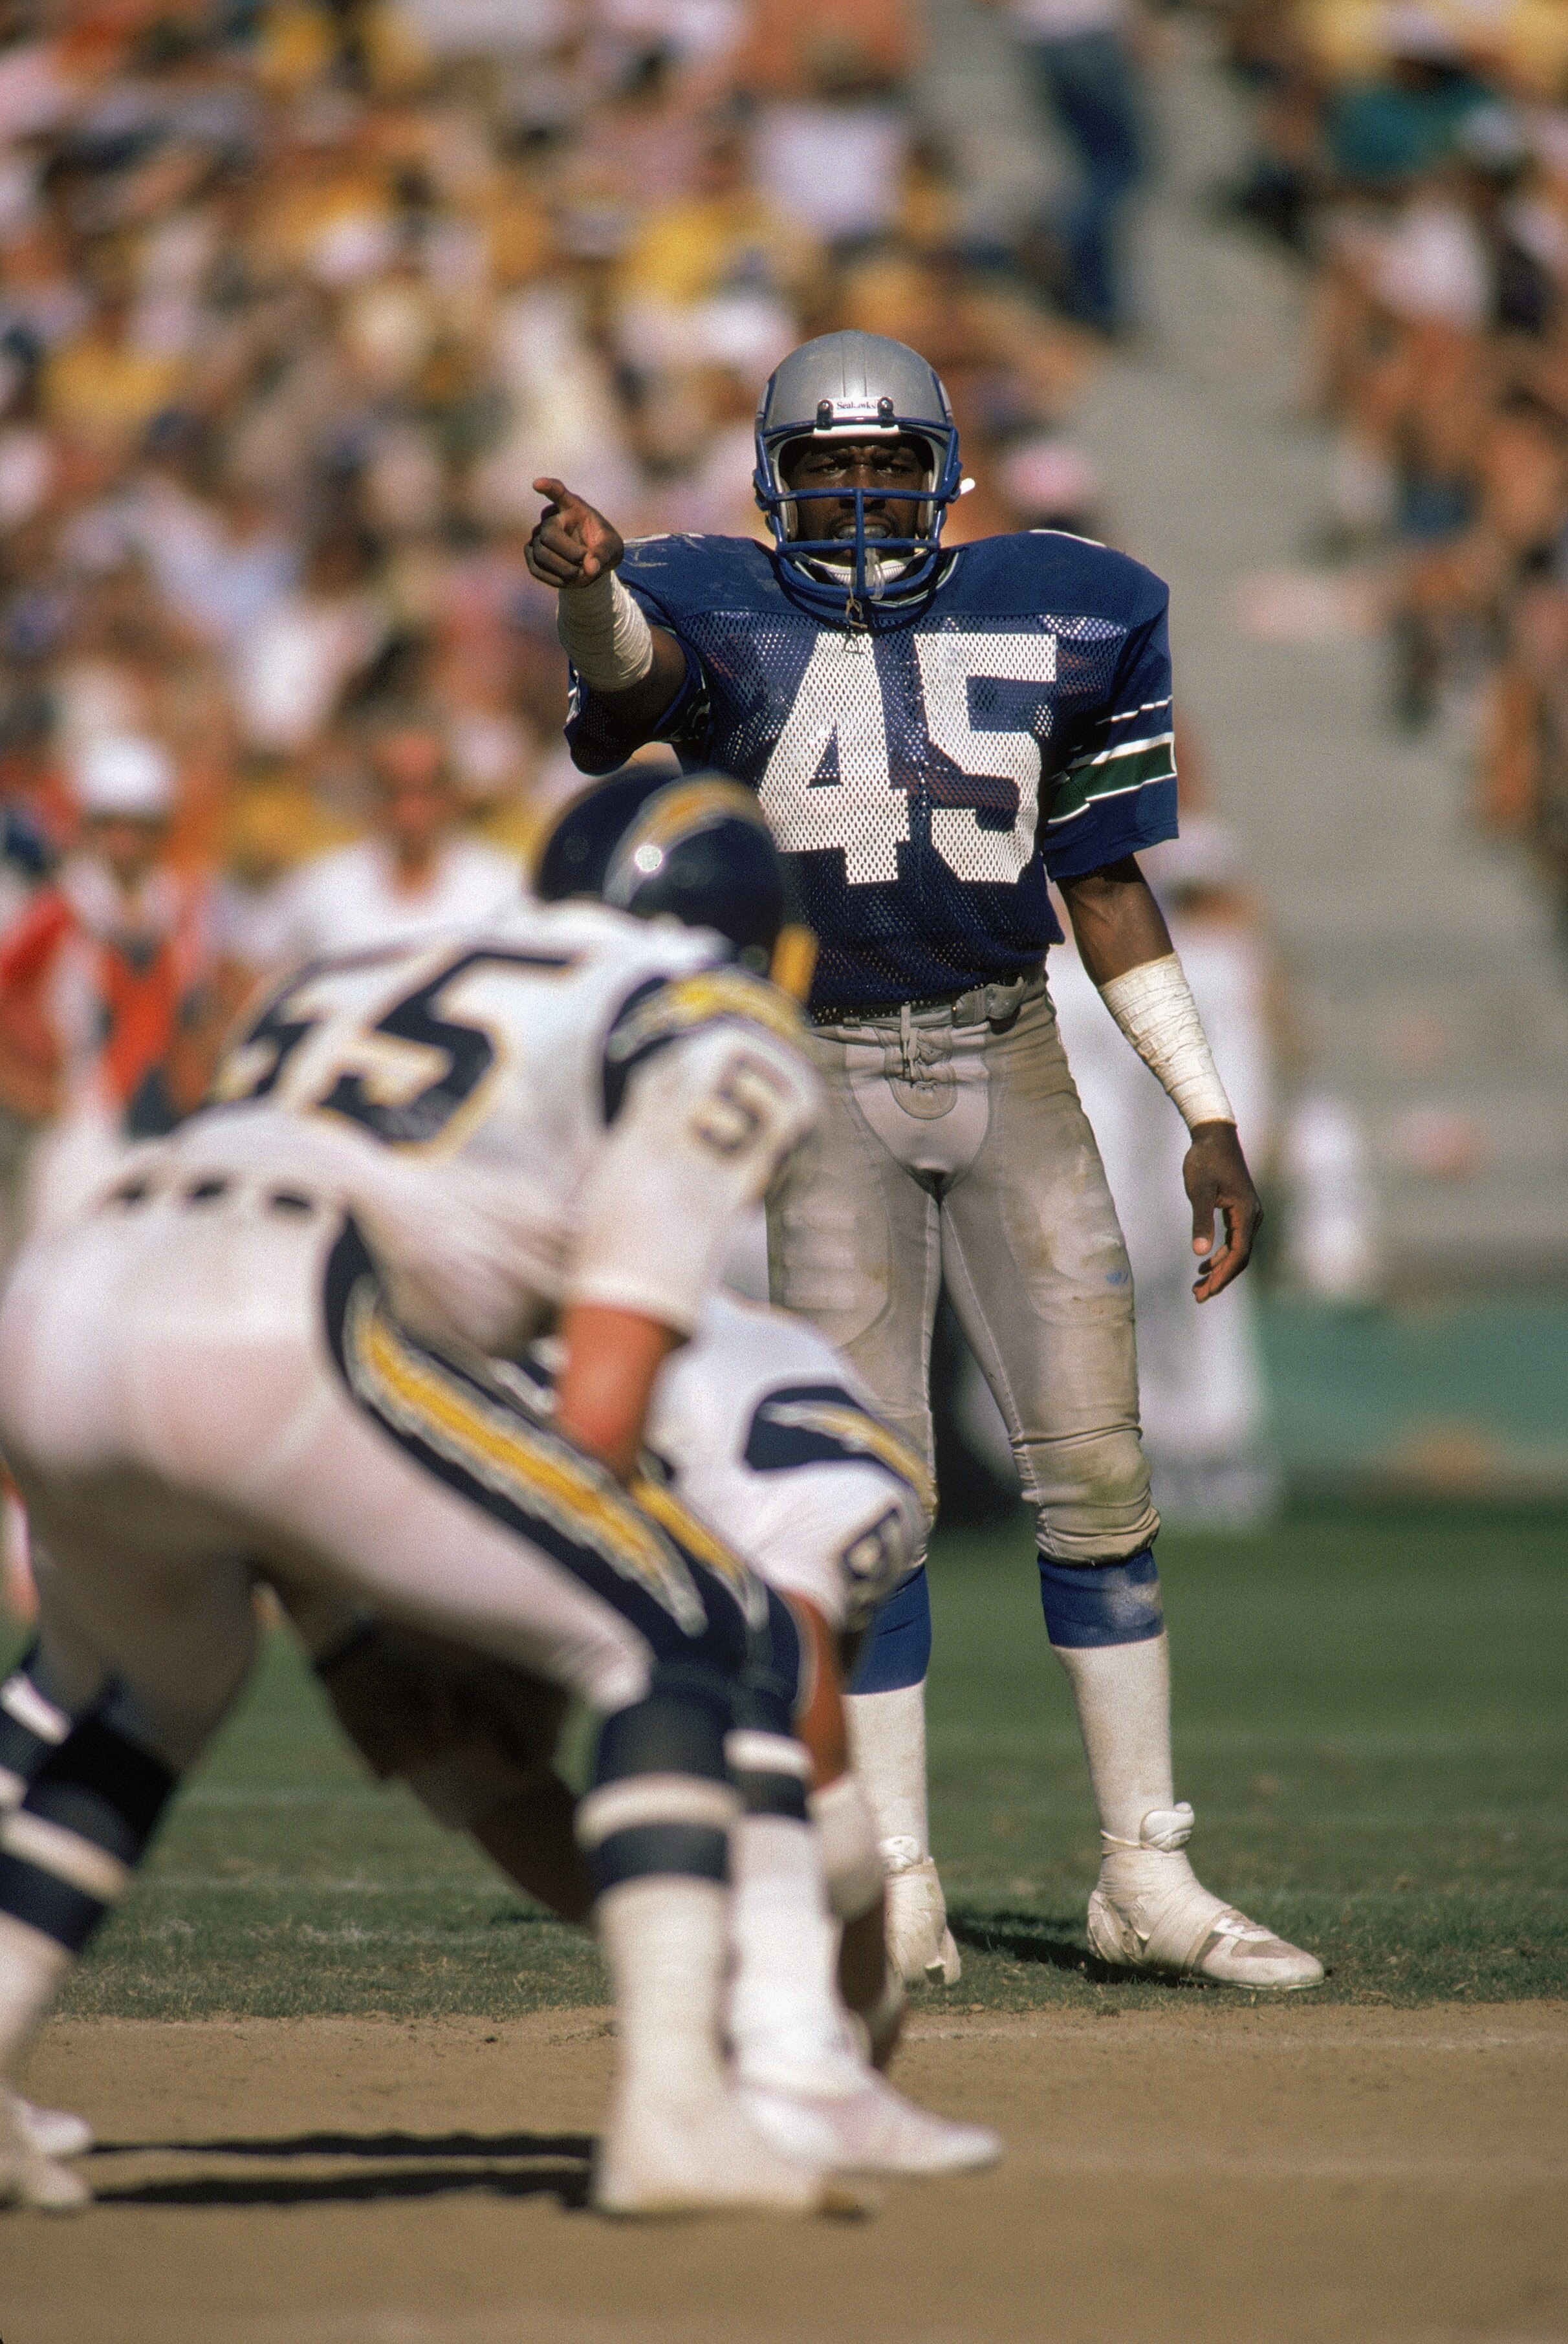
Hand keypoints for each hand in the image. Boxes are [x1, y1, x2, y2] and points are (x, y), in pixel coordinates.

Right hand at [526, 477, 624, 589]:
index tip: (538, 484)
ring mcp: (538, 535)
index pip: (558, 492)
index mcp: (573, 507)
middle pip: (549, 534)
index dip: (548, 487)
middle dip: (569, 553)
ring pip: (541, 553)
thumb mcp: (613, 548)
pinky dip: (554, 579)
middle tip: (586, 563)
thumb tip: (589, 569)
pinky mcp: (532, 553)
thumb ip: (604, 555)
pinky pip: (535, 568)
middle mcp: (552, 518)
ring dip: (563, 569)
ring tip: (581, 574)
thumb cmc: (603, 547)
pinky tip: (568, 580)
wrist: (591, 562)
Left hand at [1183, 1121, 1260, 1301]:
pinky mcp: (1240, 1211)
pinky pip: (1234, 1241)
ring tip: (1198, 1286)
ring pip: (1237, 1251)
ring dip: (1219, 1270)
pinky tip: (1204, 1265)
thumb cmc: (1205, 1160)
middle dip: (1220, 1279)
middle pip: (1240, 1258)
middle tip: (1198, 1296)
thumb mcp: (1199, 1191)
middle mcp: (1253, 1217)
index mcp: (1246, 1213)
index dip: (1223, 1276)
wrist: (1214, 1136)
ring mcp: (1248, 1214)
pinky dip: (1220, 1255)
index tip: (1205, 1292)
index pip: (1238, 1254)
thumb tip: (1200, 1253)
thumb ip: (1200, 1221)